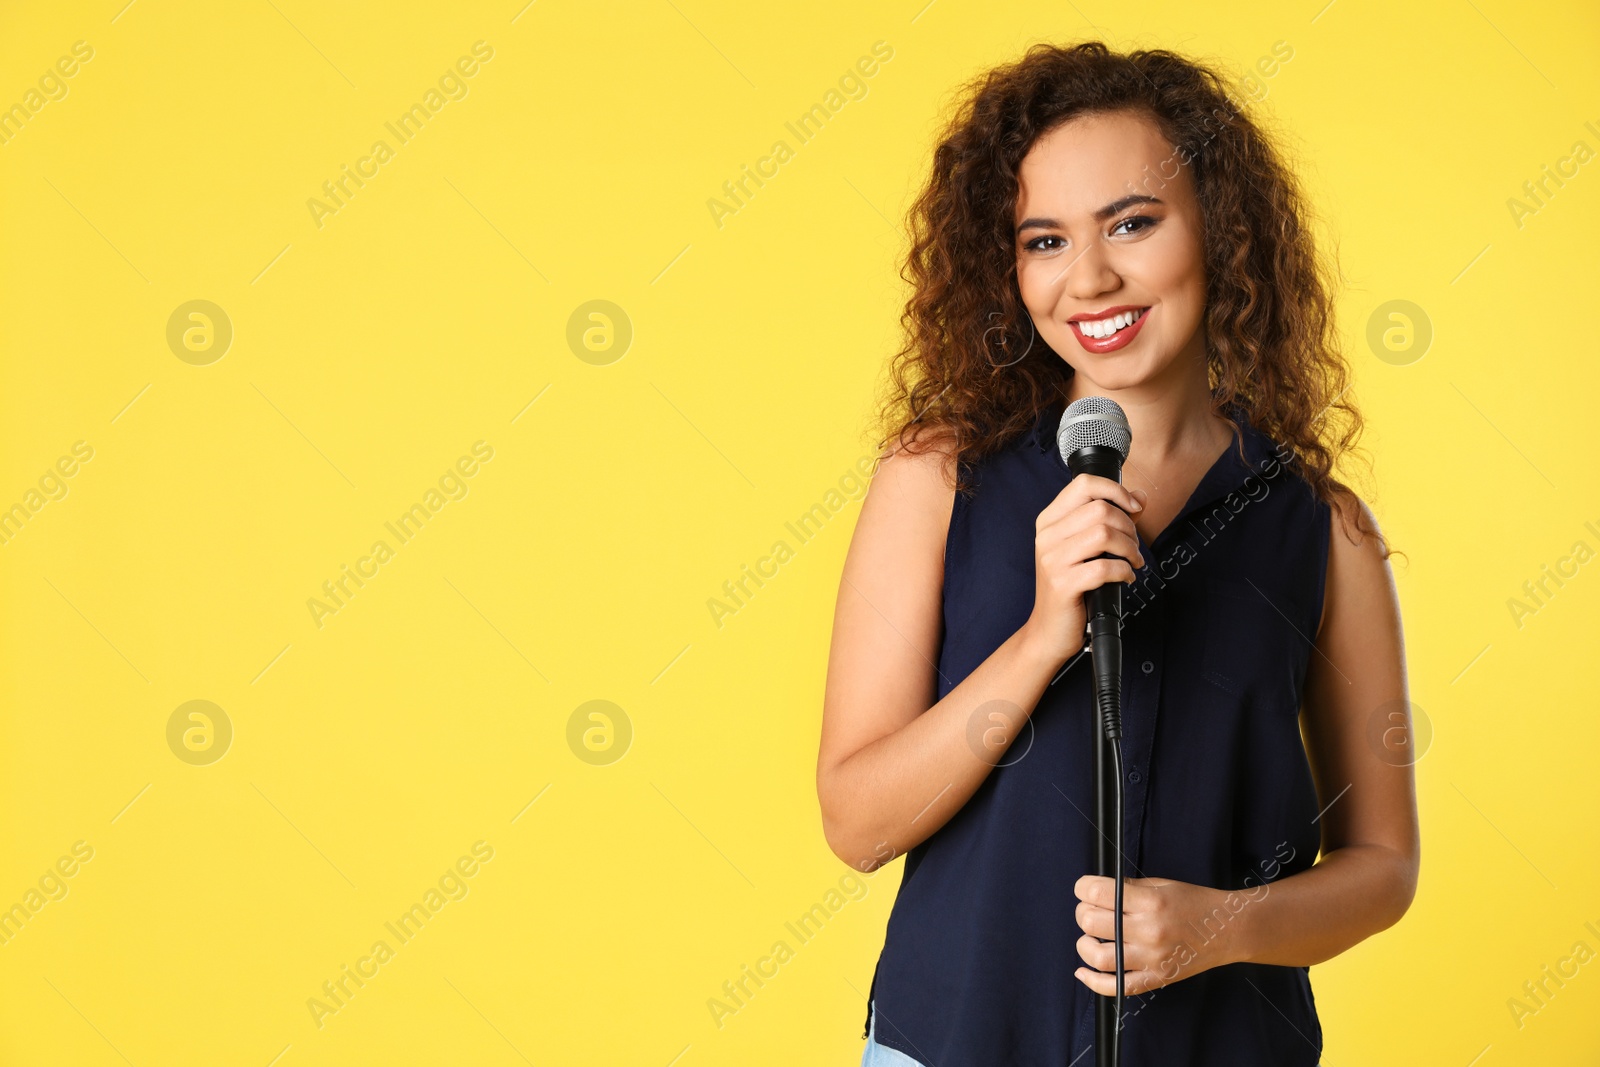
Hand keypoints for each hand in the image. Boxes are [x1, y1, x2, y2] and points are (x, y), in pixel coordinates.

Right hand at [1020, 477, 1146, 663]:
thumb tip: (1139, 497)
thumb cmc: (1070, 587)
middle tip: (1133, 547)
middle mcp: (1047, 536)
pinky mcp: (1063, 584)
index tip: (1134, 508)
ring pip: (1104, 534)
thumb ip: (1110, 520)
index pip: (1083, 484)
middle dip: (1129, 527)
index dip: (1115, 490)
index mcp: (1049, 521)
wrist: (1049, 630)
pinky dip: (1124, 571)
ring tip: (1133, 562)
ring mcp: (1052, 560)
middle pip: (1100, 509)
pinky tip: (1126, 578)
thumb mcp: (1085, 548)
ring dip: (1130, 548)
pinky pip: (1105, 567)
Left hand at [1072, 874, 1248, 995]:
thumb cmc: (1194, 903)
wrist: (1227, 930)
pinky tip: (1082, 971)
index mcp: (1150, 902)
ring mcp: (1152, 959)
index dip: (1082, 887)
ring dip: (1084, 945)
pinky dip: (1094, 982)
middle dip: (1083, 912)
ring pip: (1098, 956)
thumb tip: (1094, 891)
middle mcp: (1149, 931)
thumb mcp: (1160, 885)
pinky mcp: (1157, 978)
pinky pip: (1118, 987)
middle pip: (1092, 923)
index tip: (1083, 888)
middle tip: (1089, 910)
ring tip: (1089, 937)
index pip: (1098, 893)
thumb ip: (1127, 889)